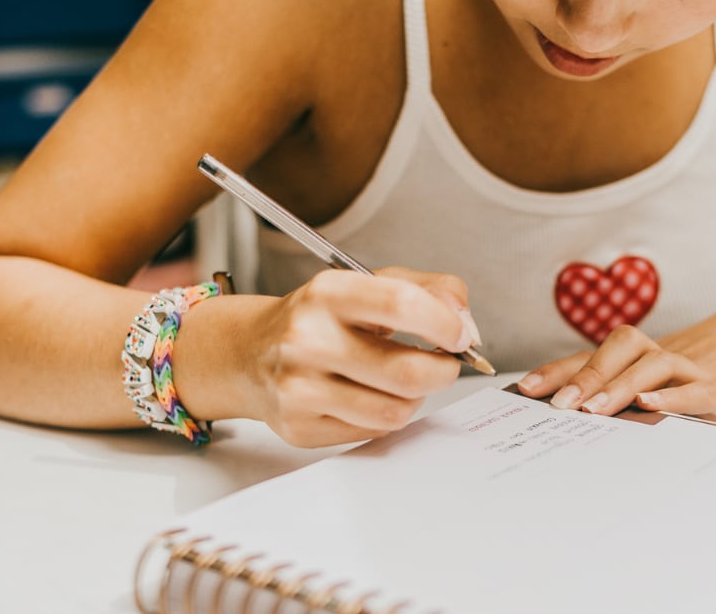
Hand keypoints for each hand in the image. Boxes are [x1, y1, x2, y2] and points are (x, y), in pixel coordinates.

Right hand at [186, 267, 479, 446]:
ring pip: (396, 410)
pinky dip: (385, 416)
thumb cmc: (319, 318)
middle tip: (443, 363)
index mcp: (327, 294)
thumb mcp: (367, 284)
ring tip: (399, 379)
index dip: (446, 323)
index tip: (459, 334)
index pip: (401, 305)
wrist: (249, 354)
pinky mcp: (300, 427)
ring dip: (414, 397)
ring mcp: (299, 389)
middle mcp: (307, 340)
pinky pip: (373, 431)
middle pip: (408, 371)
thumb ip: (427, 289)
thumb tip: (466, 324)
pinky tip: (368, 396)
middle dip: (443, 371)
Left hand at [517, 274, 715, 424]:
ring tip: (591, 411)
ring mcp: (700, 367)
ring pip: (652, 366)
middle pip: (617, 352)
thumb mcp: (683, 375)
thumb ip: (645, 392)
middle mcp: (669, 354)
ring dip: (617, 387)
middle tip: (553, 405)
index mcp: (650, 356)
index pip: (596, 358)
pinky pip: (699, 388)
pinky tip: (652, 407)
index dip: (559, 372)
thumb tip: (593, 416)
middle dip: (581, 379)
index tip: (525, 390)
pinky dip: (674, 398)